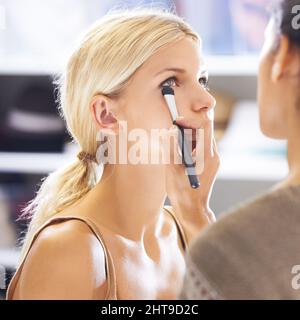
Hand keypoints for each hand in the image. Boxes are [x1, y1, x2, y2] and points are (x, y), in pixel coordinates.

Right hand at [162, 112, 219, 226]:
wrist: (193, 210)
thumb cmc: (181, 192)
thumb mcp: (172, 168)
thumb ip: (170, 147)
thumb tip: (169, 130)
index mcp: (206, 155)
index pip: (205, 125)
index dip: (190, 120)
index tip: (176, 122)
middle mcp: (214, 155)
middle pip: (204, 130)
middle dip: (188, 129)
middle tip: (173, 135)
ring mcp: (214, 160)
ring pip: (203, 138)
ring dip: (189, 138)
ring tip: (176, 149)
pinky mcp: (212, 164)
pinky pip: (203, 148)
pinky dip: (192, 146)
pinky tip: (182, 156)